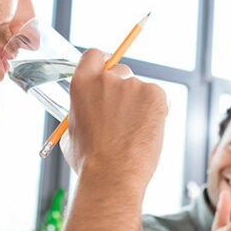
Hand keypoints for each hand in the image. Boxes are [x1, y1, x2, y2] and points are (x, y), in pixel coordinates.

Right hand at [64, 49, 167, 188]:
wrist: (112, 176)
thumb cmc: (90, 162)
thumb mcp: (72, 132)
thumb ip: (82, 113)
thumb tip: (90, 111)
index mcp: (82, 83)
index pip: (93, 55)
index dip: (102, 64)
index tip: (107, 73)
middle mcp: (107, 78)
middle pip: (121, 71)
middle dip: (124, 89)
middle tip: (126, 115)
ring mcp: (133, 85)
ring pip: (141, 90)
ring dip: (141, 105)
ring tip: (134, 135)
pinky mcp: (155, 94)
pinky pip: (158, 98)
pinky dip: (157, 112)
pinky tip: (147, 132)